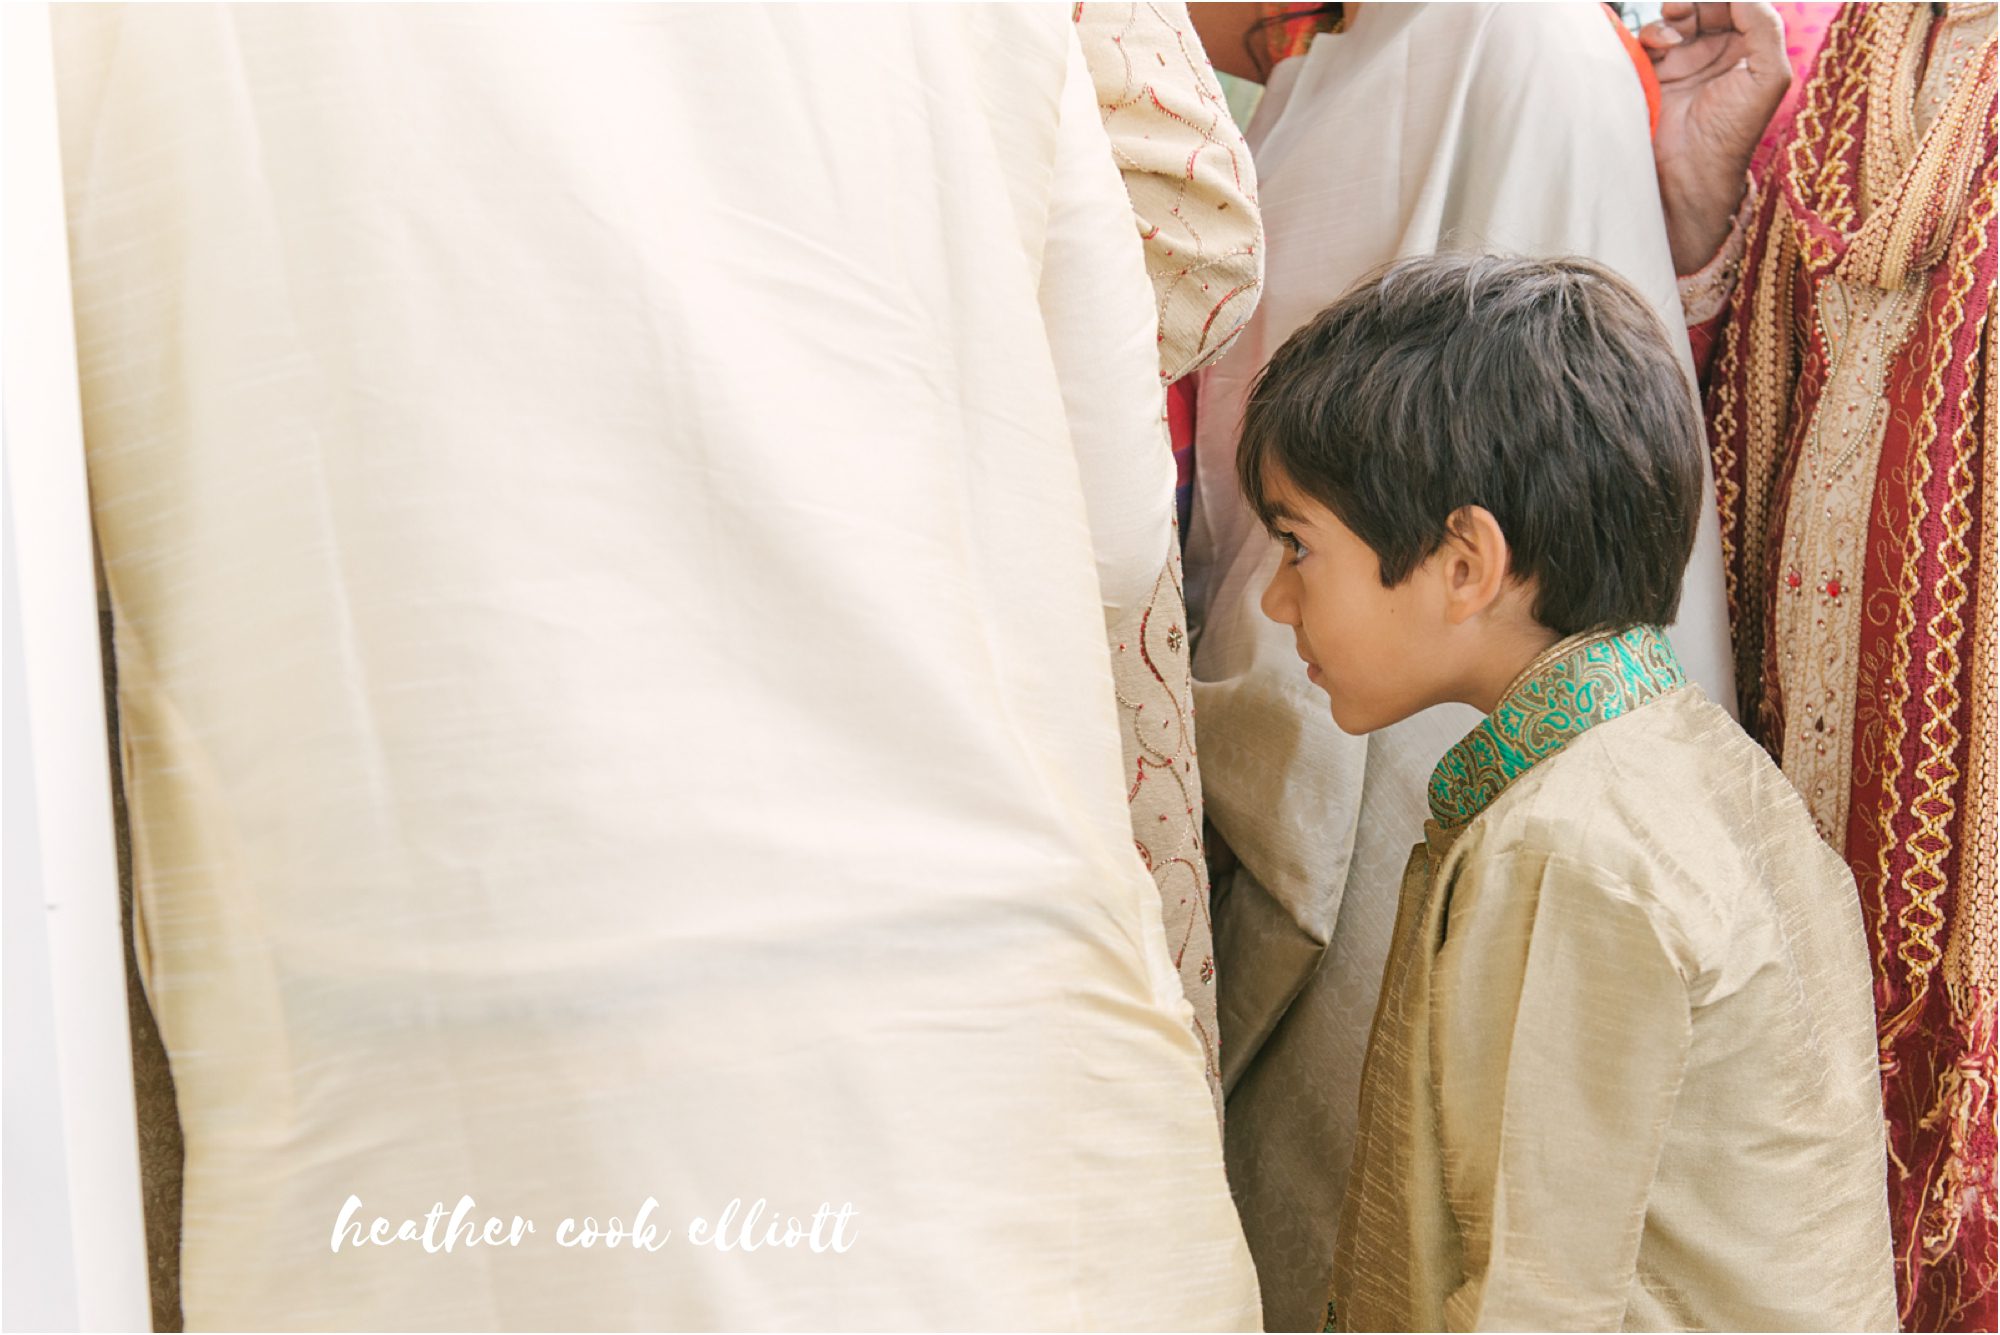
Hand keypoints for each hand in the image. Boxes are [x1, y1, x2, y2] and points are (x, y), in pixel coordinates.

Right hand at [1640, 3, 1792, 273]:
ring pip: (1675, 19)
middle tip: (1683, 11)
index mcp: (1749, 50)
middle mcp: (1717, 53)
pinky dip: (1652, 35)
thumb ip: (1765, 26)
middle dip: (1695, 3)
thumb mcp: (1770, 75)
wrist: (1688, 170)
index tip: (1716, 2)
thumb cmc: (1733, 131)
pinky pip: (1650, 41)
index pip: (1739, 7)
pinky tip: (1660, 47)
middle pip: (1705, 7)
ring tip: (1673, 35)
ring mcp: (1684, 62)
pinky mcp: (1655, 75)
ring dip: (1672, 16)